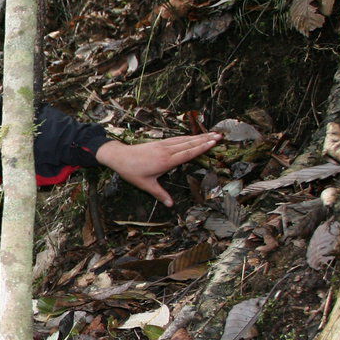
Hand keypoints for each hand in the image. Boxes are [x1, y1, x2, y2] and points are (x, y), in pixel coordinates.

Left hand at [94, 133, 223, 206]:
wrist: (119, 157)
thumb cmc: (132, 172)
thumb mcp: (146, 185)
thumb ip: (160, 194)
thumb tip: (170, 205)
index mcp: (166, 161)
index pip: (188, 153)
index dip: (201, 148)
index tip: (213, 143)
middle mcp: (166, 151)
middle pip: (190, 144)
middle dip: (205, 139)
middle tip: (220, 136)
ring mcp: (163, 145)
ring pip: (184, 140)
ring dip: (199, 136)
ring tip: (212, 134)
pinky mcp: (159, 143)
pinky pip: (177, 139)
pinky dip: (188, 137)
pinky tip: (194, 136)